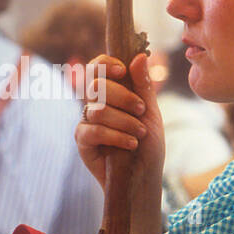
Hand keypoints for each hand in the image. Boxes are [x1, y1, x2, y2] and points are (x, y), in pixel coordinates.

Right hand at [75, 52, 165, 198]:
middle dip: (123, 96)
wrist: (145, 177)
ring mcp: (86, 122)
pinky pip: (93, 130)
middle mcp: (94, 104)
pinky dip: (116, 136)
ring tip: (140, 133)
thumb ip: (143, 87)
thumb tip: (140, 56)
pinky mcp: (82, 141)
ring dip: (125, 121)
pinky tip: (131, 144)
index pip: (97, 68)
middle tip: (141, 110)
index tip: (122, 69)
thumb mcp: (150, 114)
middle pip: (96, 85)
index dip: (105, 63)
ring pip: (98, 109)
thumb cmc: (148, 145)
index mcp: (110, 93)